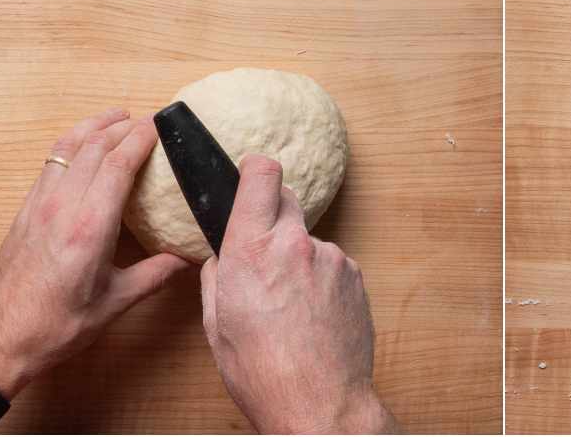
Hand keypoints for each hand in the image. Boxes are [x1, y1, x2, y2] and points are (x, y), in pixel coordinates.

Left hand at [0, 110, 191, 396]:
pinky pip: (50, 162)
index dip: (141, 138)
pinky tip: (84, 144)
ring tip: (116, 116)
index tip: (160, 126)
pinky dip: (72, 143)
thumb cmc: (58, 325)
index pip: (118, 164)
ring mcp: (39, 205)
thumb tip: (187, 259)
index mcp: (89, 228)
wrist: (3, 338)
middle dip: (123, 127)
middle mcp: (62, 207)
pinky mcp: (25, 210)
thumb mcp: (115, 303)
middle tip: (147, 120)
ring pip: (67, 147)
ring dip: (94, 126)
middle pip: (94, 147)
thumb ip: (155, 275)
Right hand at [201, 155, 397, 433]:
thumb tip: (224, 254)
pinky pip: (329, 262)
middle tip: (263, 250)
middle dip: (272, 215)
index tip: (249, 171)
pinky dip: (319, 278)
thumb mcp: (215, 322)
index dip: (253, 169)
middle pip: (286, 198)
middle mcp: (294, 244)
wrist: (318, 402)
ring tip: (288, 304)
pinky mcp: (355, 273)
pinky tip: (311, 313)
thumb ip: (218, 274)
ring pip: (307, 238)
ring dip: (296, 256)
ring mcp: (330, 257)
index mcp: (251, 250)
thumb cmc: (260, 371)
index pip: (261, 175)